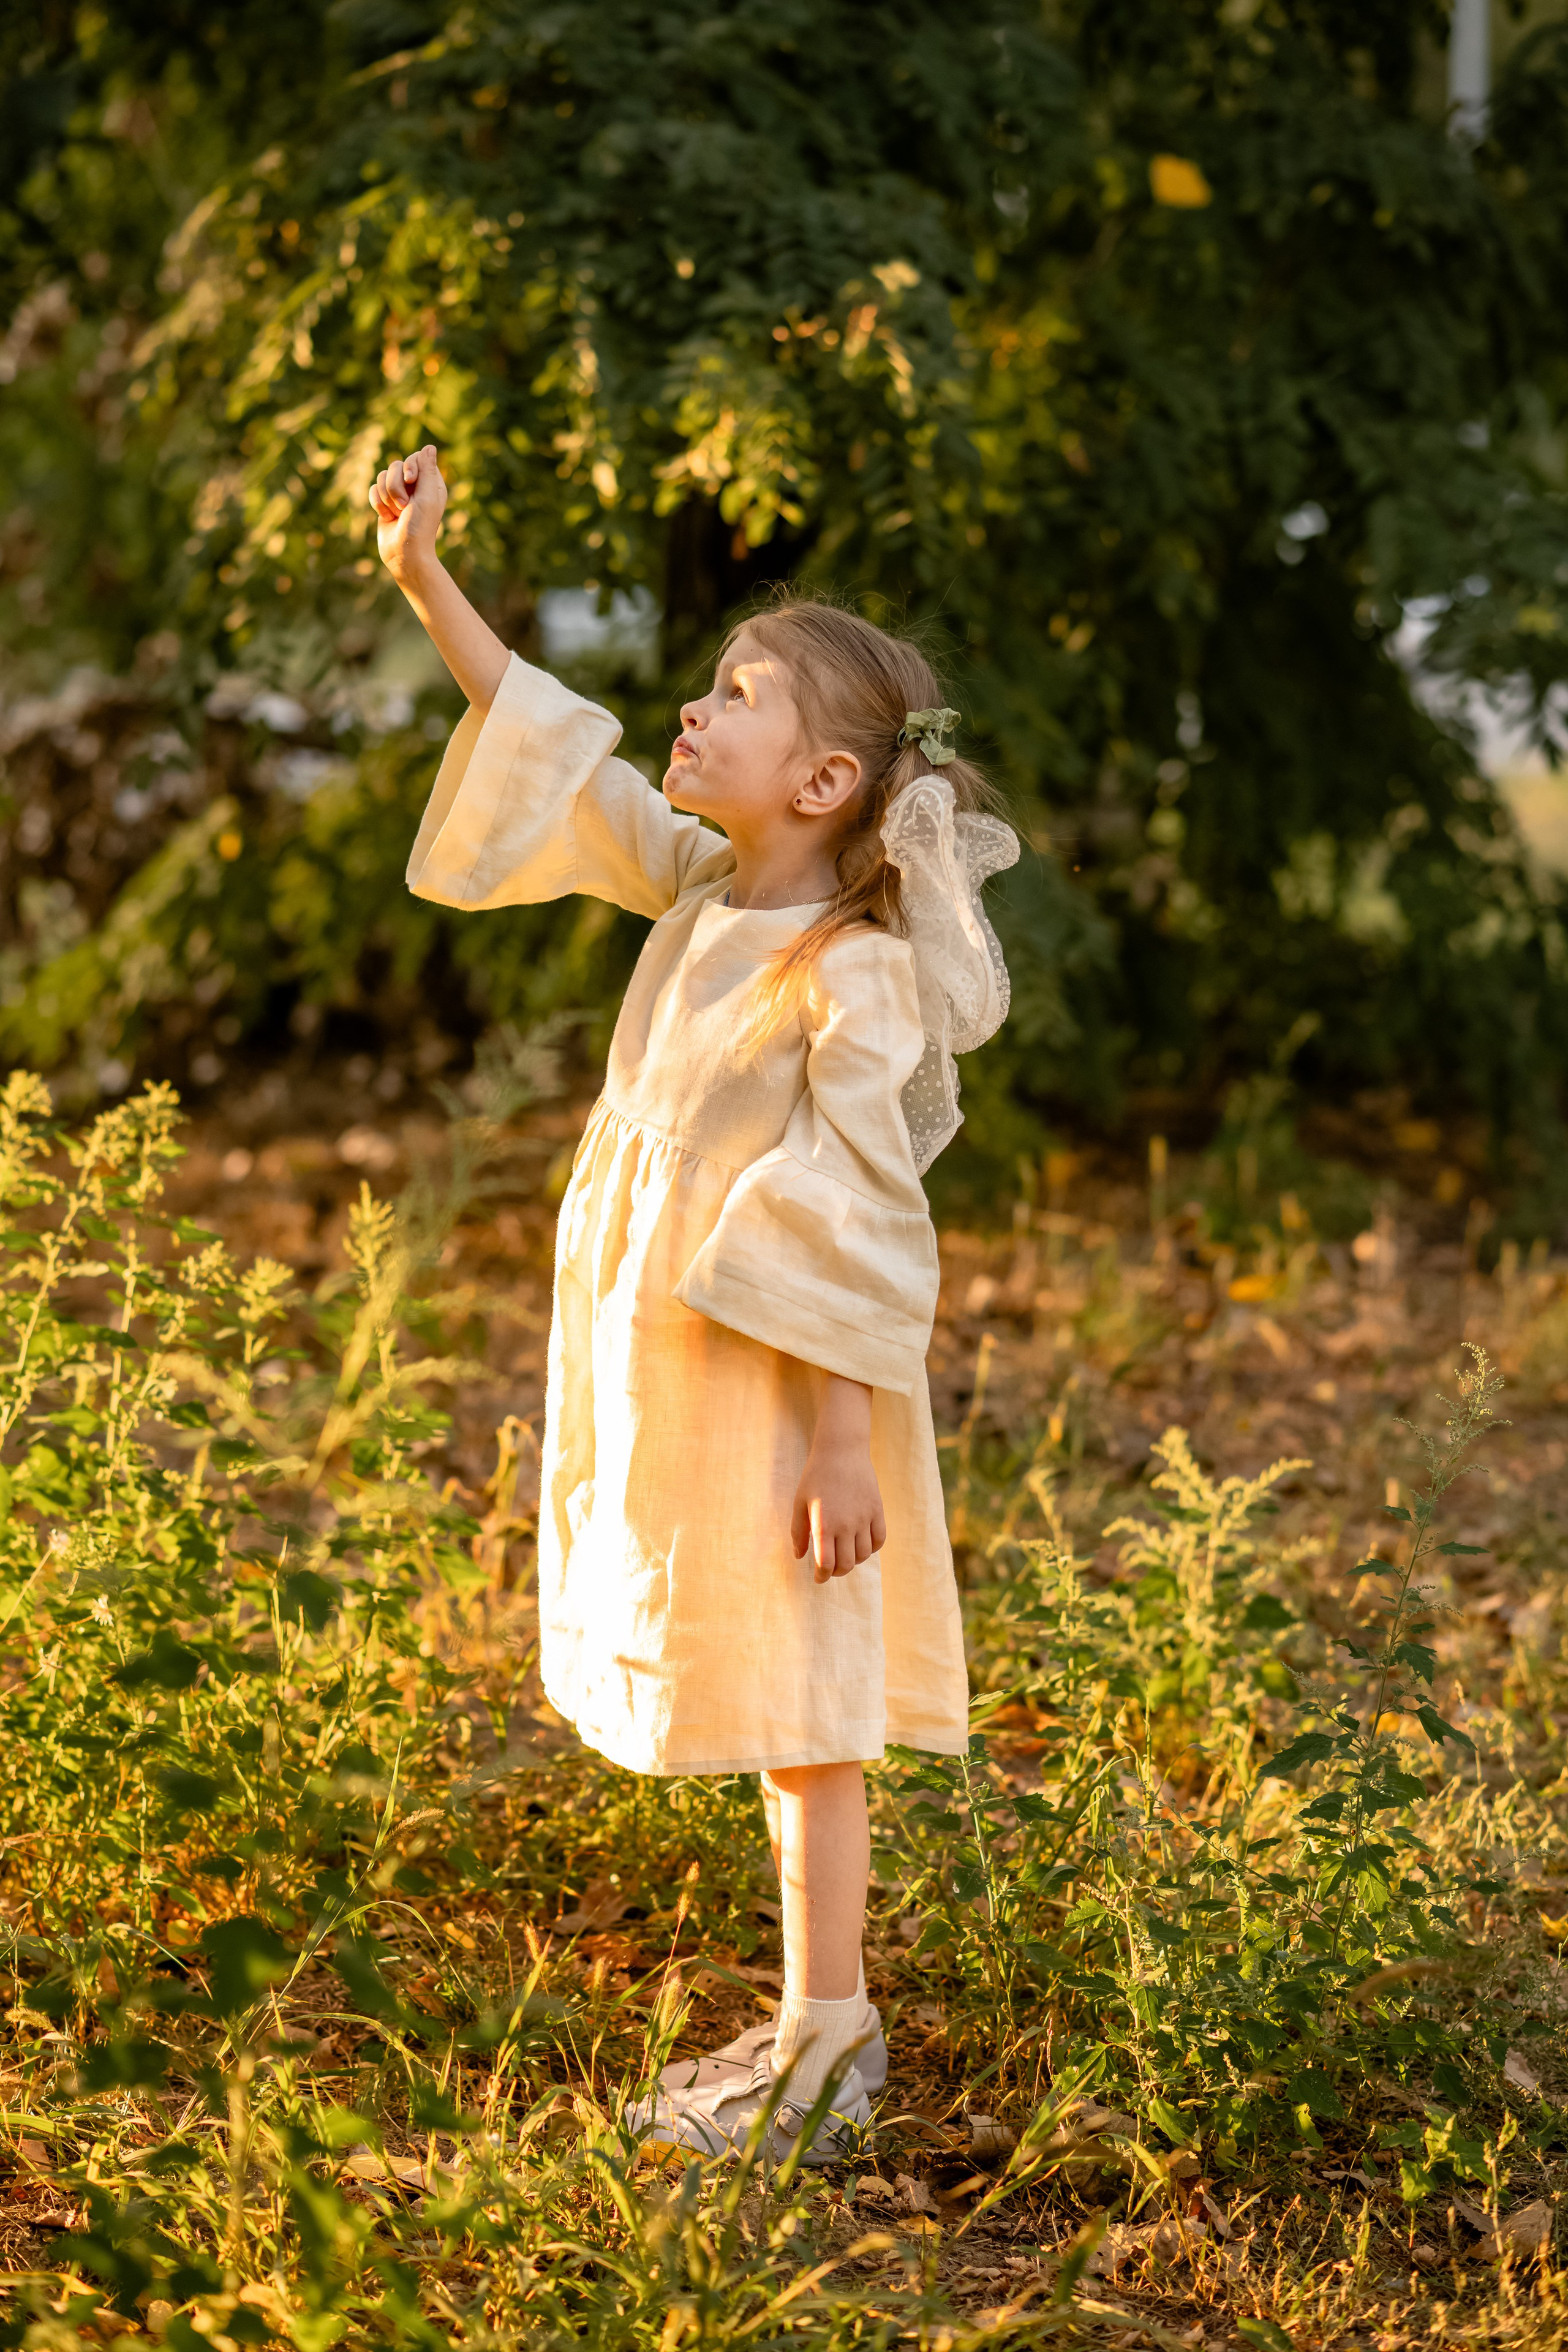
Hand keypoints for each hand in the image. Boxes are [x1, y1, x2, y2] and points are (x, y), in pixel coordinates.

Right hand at [367, 444, 446, 584]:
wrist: (404, 554)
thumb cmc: (420, 527)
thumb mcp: (427, 497)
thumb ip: (427, 470)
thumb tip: (430, 446)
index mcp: (431, 483)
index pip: (416, 457)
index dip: (409, 466)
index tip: (412, 481)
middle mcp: (415, 486)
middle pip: (396, 465)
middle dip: (395, 486)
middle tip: (404, 507)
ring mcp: (398, 494)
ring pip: (382, 476)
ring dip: (386, 497)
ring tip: (396, 514)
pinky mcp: (384, 503)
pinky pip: (373, 489)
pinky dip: (377, 503)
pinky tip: (387, 517)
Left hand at [790, 1377, 886, 1583]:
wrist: (841, 1450)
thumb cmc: (815, 1476)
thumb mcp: (799, 1502)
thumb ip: (798, 1532)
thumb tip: (799, 1556)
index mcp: (823, 1524)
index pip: (826, 1564)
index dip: (821, 1576)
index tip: (819, 1578)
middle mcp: (846, 1525)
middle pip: (846, 1564)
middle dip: (837, 1572)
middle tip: (830, 1568)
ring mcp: (864, 1518)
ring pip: (863, 1555)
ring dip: (853, 1560)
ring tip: (844, 1553)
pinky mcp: (877, 1510)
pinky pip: (879, 1540)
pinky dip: (871, 1548)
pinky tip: (861, 1544)